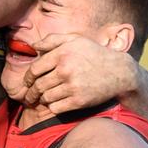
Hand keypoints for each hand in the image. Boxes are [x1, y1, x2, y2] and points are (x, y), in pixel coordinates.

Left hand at [23, 33, 138, 112]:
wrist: (119, 72)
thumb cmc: (94, 53)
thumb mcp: (74, 40)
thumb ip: (52, 40)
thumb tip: (33, 46)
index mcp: (62, 54)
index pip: (34, 69)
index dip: (28, 78)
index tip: (27, 82)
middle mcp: (65, 70)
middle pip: (38, 85)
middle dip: (31, 92)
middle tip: (29, 96)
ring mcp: (72, 87)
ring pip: (46, 97)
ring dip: (41, 100)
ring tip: (41, 99)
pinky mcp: (79, 101)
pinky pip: (56, 108)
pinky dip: (52, 107)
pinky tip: (54, 104)